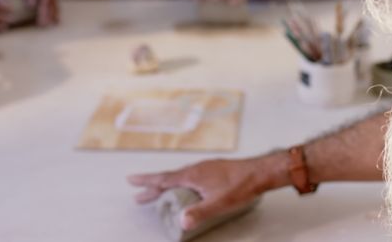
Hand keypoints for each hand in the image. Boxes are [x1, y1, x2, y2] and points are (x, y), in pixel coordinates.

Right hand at [128, 153, 289, 230]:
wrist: (260, 172)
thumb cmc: (241, 186)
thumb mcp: (219, 203)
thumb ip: (199, 212)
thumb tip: (181, 222)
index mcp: (193, 175)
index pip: (164, 178)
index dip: (147, 181)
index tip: (131, 180)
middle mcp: (196, 169)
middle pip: (169, 179)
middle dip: (153, 188)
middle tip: (138, 197)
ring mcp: (205, 168)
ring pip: (180, 177)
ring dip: (167, 186)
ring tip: (159, 195)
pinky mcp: (214, 170)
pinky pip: (190, 177)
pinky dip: (180, 183)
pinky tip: (186, 189)